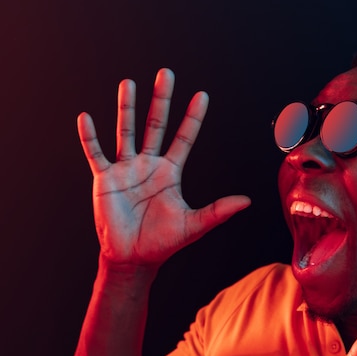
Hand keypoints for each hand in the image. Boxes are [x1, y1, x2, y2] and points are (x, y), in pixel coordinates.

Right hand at [78, 68, 250, 272]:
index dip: (192, 118)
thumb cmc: (163, 242)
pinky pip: (96, 153)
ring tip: (129, 83)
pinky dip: (90, 137)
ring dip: (127, 108)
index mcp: (170, 172)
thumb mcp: (193, 225)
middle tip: (166, 74)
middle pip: (156, 125)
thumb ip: (218, 211)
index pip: (184, 138)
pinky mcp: (105, 179)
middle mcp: (149, 165)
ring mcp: (126, 170)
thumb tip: (247, 201)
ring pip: (126, 132)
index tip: (202, 95)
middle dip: (161, 100)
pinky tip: (86, 117)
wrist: (133, 257)